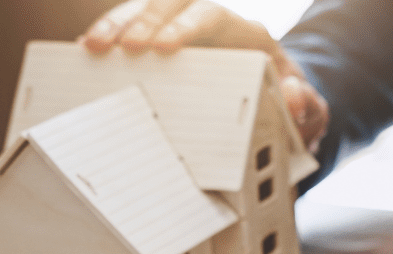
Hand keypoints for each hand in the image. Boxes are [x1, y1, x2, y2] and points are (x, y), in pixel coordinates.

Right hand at [82, 0, 327, 151]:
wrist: (282, 99)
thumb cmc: (291, 100)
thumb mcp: (307, 105)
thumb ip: (306, 103)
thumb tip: (295, 97)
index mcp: (246, 32)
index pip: (212, 16)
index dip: (185, 28)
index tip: (163, 48)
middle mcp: (212, 21)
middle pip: (171, 5)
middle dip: (142, 23)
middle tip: (119, 48)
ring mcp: (185, 28)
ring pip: (146, 11)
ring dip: (117, 25)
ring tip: (91, 48)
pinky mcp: (165, 42)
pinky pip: (134, 30)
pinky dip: (112, 37)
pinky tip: (85, 52)